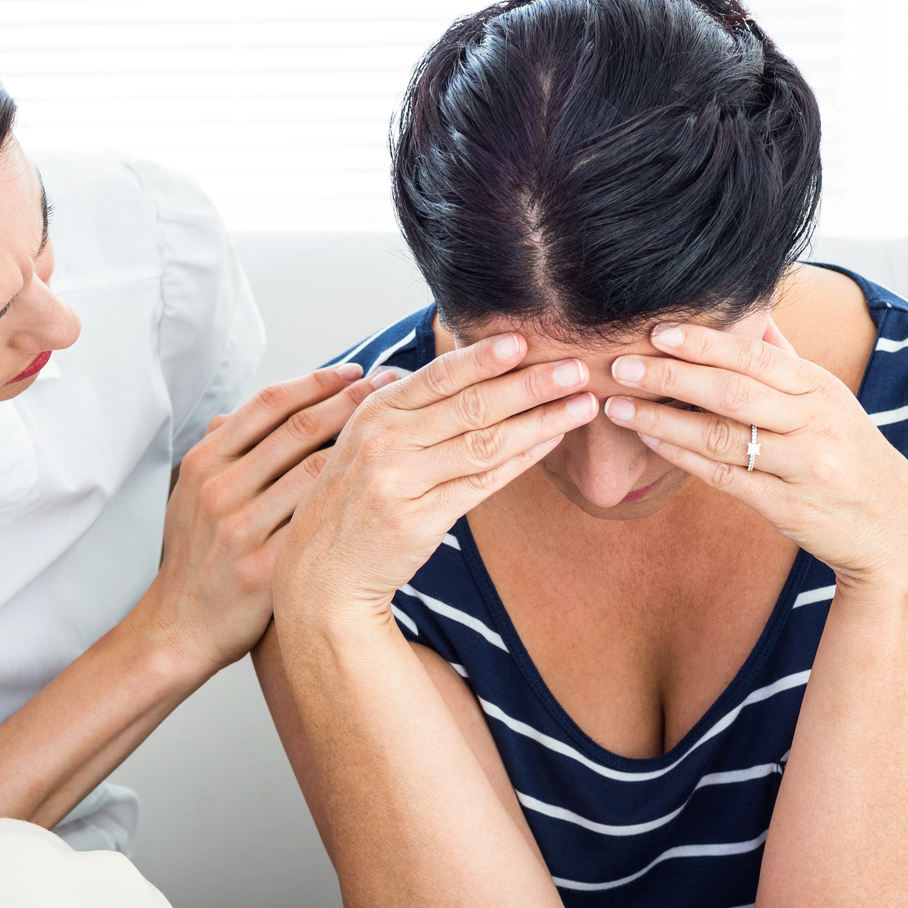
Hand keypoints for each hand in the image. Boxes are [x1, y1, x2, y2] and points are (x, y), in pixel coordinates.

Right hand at [140, 363, 379, 674]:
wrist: (179, 626)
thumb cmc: (195, 557)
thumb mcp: (190, 494)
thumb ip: (217, 451)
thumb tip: (239, 412)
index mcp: (205, 461)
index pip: (268, 404)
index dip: (316, 381)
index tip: (354, 370)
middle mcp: (220, 489)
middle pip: (298, 430)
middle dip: (351, 401)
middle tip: (390, 384)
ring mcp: (242, 528)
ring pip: (316, 472)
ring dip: (363, 446)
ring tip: (397, 431)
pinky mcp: (265, 568)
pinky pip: (321, 524)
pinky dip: (356, 501)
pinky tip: (385, 488)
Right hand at [276, 333, 597, 624]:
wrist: (323, 568)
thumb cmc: (352, 497)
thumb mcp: (363, 439)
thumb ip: (406, 404)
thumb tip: (455, 366)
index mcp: (374, 413)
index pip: (438, 377)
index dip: (482, 357)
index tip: (525, 339)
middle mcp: (386, 442)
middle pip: (470, 406)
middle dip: (530, 384)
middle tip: (576, 367)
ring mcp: (403, 482)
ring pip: (485, 443)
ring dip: (541, 420)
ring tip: (583, 402)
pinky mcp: (422, 519)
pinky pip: (483, 483)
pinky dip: (522, 459)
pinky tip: (551, 440)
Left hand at [604, 320, 907, 590]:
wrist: (892, 528)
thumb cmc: (848, 453)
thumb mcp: (829, 400)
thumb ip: (786, 360)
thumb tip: (752, 312)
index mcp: (820, 388)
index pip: (754, 357)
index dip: (703, 343)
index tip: (656, 332)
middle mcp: (814, 423)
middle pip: (732, 392)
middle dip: (670, 377)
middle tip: (621, 366)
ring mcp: (802, 467)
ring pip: (722, 437)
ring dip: (662, 420)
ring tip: (618, 406)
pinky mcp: (787, 507)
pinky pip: (724, 477)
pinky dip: (682, 457)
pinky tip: (650, 441)